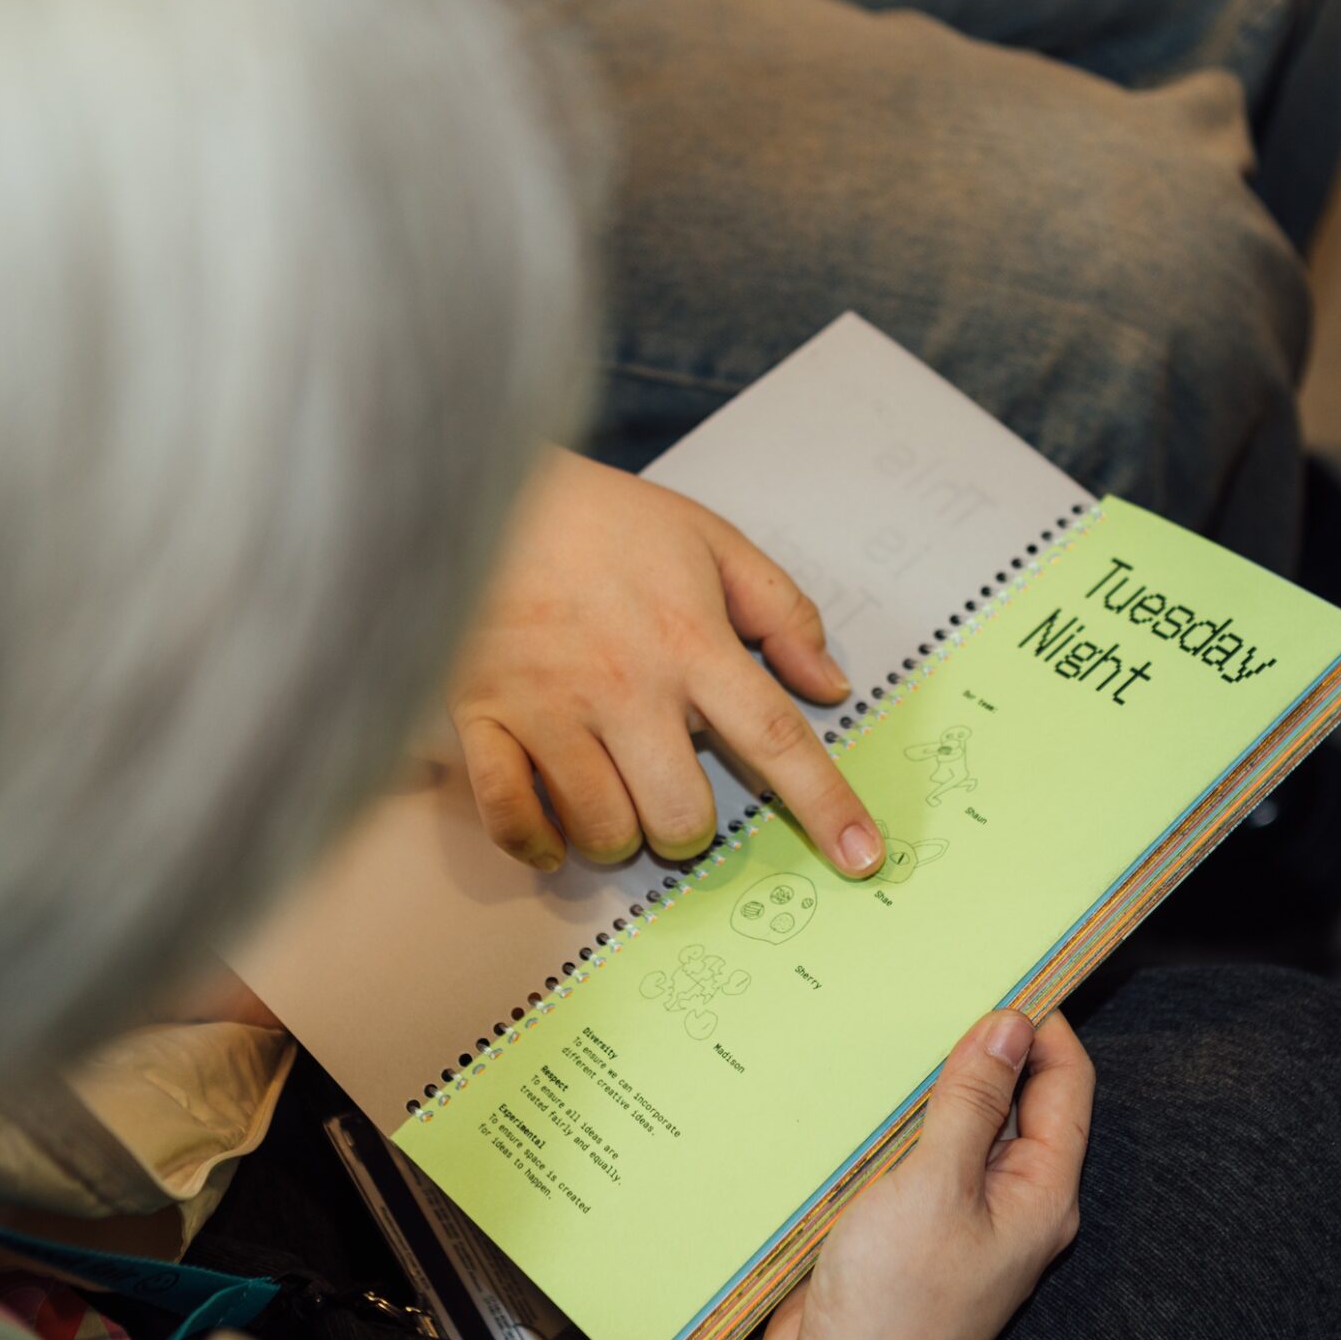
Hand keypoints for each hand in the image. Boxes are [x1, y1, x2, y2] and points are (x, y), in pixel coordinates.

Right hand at [448, 451, 883, 877]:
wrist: (477, 483)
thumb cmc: (601, 517)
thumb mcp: (709, 540)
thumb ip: (781, 611)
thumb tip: (831, 686)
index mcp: (692, 643)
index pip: (776, 739)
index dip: (826, 806)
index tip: (863, 856)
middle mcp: (626, 688)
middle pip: (681, 815)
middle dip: (688, 830)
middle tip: (672, 794)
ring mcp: (549, 709)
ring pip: (604, 829)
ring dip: (619, 834)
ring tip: (612, 798)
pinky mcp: (481, 717)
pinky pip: (512, 818)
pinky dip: (538, 844)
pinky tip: (554, 837)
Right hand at [656, 1011, 1091, 1339]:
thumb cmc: (895, 1310)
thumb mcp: (934, 1187)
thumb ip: (971, 1104)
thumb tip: (1008, 1025)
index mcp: (1041, 1193)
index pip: (1065, 1083)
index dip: (1041, 1021)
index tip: (1002, 962)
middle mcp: (1010, 1204)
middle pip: (1014, 1100)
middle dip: (980, 1043)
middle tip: (936, 978)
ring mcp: (957, 1221)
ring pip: (956, 1126)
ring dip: (928, 1082)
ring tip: (889, 1018)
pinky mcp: (905, 1234)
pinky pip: (909, 1158)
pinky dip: (889, 1122)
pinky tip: (850, 1088)